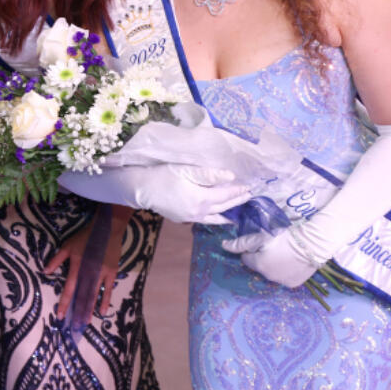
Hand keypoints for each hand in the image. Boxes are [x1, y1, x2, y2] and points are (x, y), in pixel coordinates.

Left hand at [43, 218, 122, 325]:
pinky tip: (102, 312)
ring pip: (94, 295)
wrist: (106, 229)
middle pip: (82, 296)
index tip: (60, 316)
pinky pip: (108, 290)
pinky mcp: (112, 273)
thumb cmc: (84, 238)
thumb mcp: (67, 246)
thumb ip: (56, 260)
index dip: (64, 303)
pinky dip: (105, 301)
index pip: (69, 288)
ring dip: (89, 310)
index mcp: (76, 266)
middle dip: (77, 312)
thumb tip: (44, 272)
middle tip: (74, 327)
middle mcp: (89, 272)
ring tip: (85, 323)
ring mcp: (101, 273)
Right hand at [59, 164, 250, 223]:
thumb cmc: (161, 175)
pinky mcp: (183, 219)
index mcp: (202, 199)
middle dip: (238, 201)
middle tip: (250, 195)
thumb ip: (209, 173)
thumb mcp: (185, 169)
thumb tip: (230, 176)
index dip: (240, 191)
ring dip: (228, 213)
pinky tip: (218, 214)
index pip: (227, 196)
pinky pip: (205, 220)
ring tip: (238, 209)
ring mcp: (191, 218)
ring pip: (216, 218)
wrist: (139, 188)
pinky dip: (215, 217)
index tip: (251, 186)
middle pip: (224, 208)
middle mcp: (200, 212)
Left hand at [223, 227, 322, 287]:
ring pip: (272, 273)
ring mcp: (282, 282)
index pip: (246, 259)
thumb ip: (240, 243)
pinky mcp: (294, 284)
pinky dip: (286, 271)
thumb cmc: (283, 237)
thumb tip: (223, 246)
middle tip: (275, 247)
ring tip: (285, 253)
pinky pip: (284, 277)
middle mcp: (268, 278)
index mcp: (258, 266)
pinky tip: (292, 261)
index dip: (252, 250)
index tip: (262, 243)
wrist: (312, 244)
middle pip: (259, 266)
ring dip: (274, 265)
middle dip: (262, 258)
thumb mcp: (260, 237)